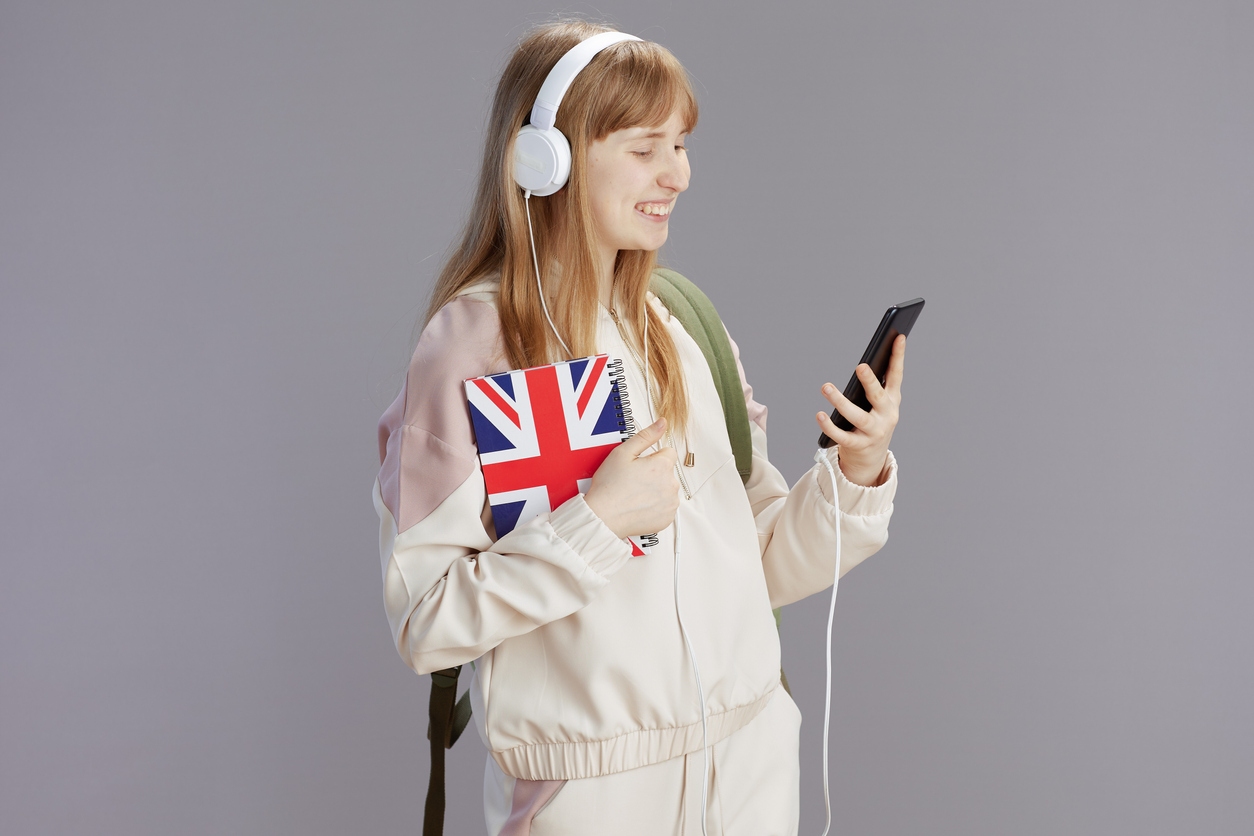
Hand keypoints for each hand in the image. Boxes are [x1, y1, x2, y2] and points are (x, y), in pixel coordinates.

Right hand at [584, 418, 680, 539]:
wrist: (603, 517)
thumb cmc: (610, 487)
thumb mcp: (623, 453)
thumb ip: (646, 435)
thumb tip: (662, 423)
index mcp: (662, 466)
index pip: (668, 452)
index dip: (652, 456)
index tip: (639, 465)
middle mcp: (671, 484)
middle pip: (668, 471)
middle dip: (655, 473)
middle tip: (633, 480)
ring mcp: (670, 503)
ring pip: (667, 488)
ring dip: (656, 489)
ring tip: (635, 494)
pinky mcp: (667, 518)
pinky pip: (666, 506)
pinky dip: (656, 505)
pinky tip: (639, 505)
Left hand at [816, 334, 904, 486]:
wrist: (871, 458)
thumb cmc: (873, 422)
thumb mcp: (878, 405)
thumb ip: (874, 386)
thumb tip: (864, 364)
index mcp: (892, 400)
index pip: (897, 375)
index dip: (898, 356)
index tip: (898, 336)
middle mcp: (886, 415)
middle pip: (878, 396)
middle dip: (870, 381)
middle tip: (860, 366)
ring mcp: (874, 432)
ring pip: (858, 417)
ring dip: (841, 402)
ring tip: (826, 387)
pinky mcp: (858, 445)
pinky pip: (842, 436)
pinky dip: (830, 426)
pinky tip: (820, 414)